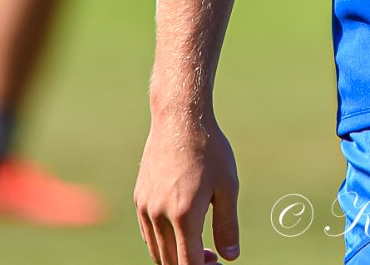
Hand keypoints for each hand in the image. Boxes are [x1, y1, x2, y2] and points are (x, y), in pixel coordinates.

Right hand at [136, 109, 239, 264]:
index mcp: (184, 214)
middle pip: (169, 261)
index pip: (188, 263)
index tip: (217, 264)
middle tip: (212, 257)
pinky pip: (148, 233)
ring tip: (199, 244)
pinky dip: (162, 241)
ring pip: (156, 250)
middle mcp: (159, 215)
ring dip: (175, 256)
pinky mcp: (139, 198)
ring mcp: (145, 207)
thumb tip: (230, 257)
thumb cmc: (209, 150)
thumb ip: (227, 225)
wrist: (179, 118)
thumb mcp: (228, 186)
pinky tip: (181, 229)